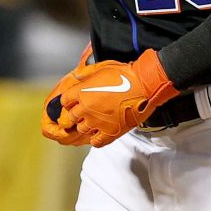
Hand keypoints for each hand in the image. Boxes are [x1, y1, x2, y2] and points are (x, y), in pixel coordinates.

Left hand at [42, 51, 178, 147]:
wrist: (145, 84)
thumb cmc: (126, 74)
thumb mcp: (101, 68)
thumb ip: (85, 74)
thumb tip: (76, 77)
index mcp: (81, 92)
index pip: (65, 101)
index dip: (70, 101)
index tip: (75, 101)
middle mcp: (86, 108)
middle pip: (71, 117)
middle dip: (77, 114)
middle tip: (86, 111)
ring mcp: (97, 122)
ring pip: (82, 129)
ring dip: (87, 125)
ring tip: (96, 120)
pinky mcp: (110, 132)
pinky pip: (96, 142)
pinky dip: (96, 138)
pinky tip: (100, 133)